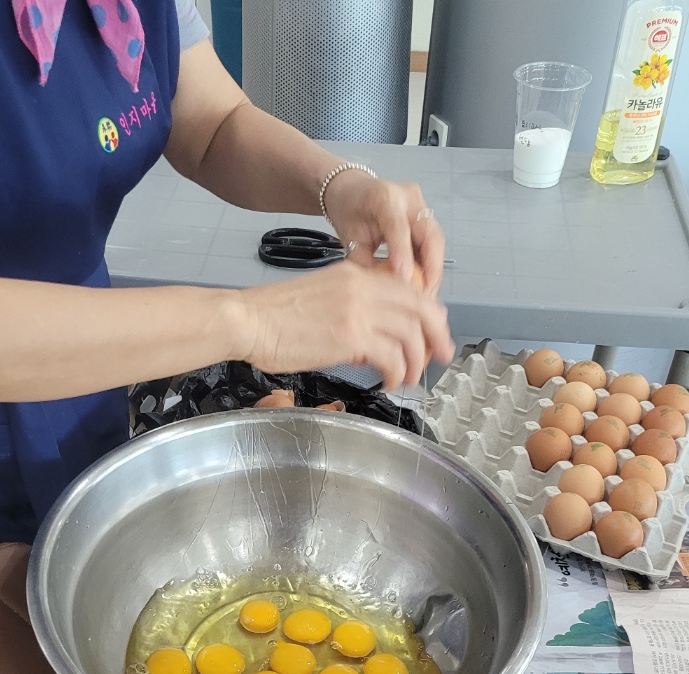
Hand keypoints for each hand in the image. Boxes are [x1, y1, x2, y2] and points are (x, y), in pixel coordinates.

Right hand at [233, 259, 453, 389]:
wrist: (248, 320)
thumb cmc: (272, 317)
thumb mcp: (321, 299)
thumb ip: (351, 312)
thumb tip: (370, 343)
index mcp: (356, 275)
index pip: (409, 289)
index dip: (429, 313)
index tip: (434, 333)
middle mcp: (363, 287)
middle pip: (421, 309)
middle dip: (436, 336)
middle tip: (440, 357)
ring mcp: (359, 310)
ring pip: (411, 335)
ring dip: (415, 361)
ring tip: (407, 378)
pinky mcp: (351, 336)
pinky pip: (392, 356)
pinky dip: (396, 373)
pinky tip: (388, 382)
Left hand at [323, 171, 445, 293]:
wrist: (353, 191)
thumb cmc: (349, 211)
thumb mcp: (349, 236)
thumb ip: (364, 260)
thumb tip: (382, 287)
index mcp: (385, 197)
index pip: (399, 228)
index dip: (404, 255)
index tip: (405, 279)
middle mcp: (409, 198)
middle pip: (430, 234)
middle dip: (432, 267)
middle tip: (426, 294)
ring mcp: (421, 205)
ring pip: (436, 240)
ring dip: (434, 268)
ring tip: (427, 293)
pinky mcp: (426, 215)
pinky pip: (432, 242)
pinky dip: (429, 263)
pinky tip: (424, 282)